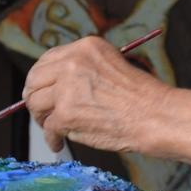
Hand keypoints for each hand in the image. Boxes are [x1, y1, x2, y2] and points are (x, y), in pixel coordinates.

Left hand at [22, 36, 164, 154]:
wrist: (156, 116)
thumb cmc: (141, 97)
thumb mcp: (111, 66)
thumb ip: (82, 70)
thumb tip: (53, 86)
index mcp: (86, 48)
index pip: (47, 60)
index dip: (42, 79)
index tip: (42, 91)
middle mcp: (73, 62)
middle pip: (34, 80)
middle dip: (35, 98)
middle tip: (42, 113)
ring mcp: (67, 88)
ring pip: (36, 104)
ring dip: (42, 119)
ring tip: (54, 129)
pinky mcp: (66, 114)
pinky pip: (48, 129)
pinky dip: (52, 139)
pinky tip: (60, 143)